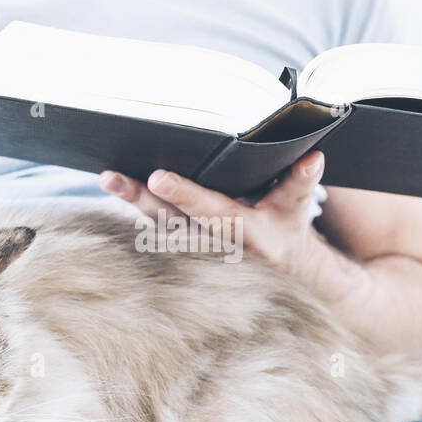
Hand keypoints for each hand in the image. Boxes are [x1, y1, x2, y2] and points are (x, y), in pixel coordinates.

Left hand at [99, 150, 327, 276]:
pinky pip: (153, 223)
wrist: (278, 263)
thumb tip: (313, 158)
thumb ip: (302, 182)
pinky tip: (114, 186)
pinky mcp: (179, 240)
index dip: (184, 195)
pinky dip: (134, 206)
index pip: (209, 210)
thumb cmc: (285, 225)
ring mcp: (192, 244)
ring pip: (156, 222)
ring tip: (107, 178)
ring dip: (130, 200)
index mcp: (242, 232)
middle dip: (140, 197)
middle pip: (170, 218)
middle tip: (112, 177)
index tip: (158, 177)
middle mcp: (212, 242)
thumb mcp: (298, 206)